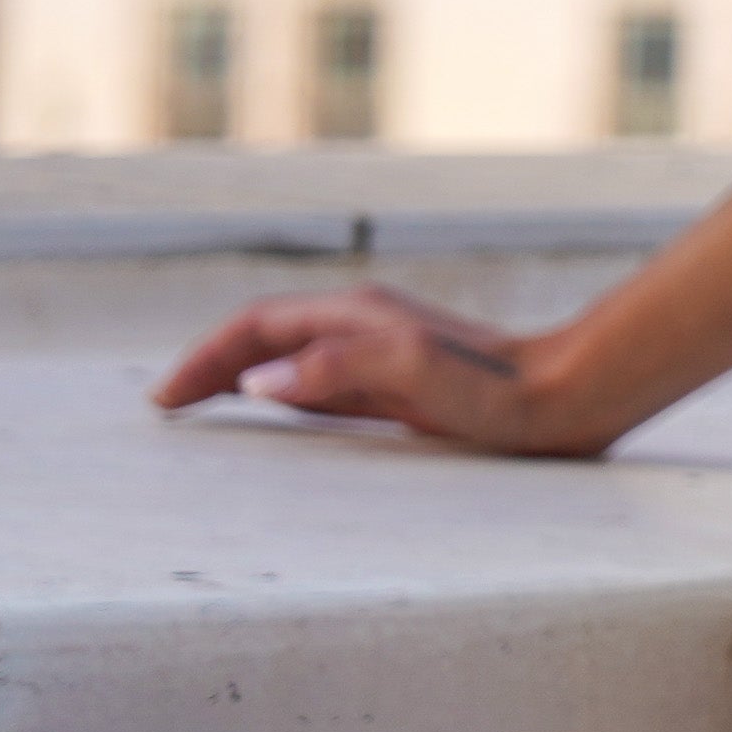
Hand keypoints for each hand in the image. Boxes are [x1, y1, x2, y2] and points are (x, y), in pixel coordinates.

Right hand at [152, 282, 572, 454]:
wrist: (567, 396)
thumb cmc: (497, 392)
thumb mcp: (415, 376)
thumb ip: (337, 369)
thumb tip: (259, 383)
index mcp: (356, 318)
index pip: (256, 329)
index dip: (205, 359)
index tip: (164, 399)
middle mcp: (363, 326)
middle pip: (265, 337)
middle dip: (211, 365)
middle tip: (167, 405)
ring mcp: (382, 351)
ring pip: (290, 357)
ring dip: (241, 376)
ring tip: (200, 407)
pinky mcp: (402, 380)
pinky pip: (321, 381)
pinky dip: (281, 392)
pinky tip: (276, 414)